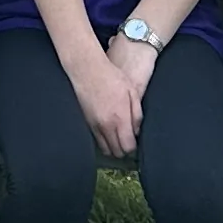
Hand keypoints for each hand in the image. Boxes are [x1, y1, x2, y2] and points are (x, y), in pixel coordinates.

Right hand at [77, 37, 151, 157]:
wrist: (87, 69)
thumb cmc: (111, 77)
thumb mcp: (132, 92)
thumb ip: (137, 115)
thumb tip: (137, 131)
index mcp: (119, 119)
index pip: (127, 147)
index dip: (133, 148)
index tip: (135, 142)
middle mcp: (105, 126)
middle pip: (116, 152)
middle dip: (123, 150)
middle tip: (128, 141)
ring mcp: (94, 125)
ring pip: (105, 149)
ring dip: (113, 147)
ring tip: (118, 138)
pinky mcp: (86, 122)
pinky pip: (96, 140)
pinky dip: (103, 140)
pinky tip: (108, 131)